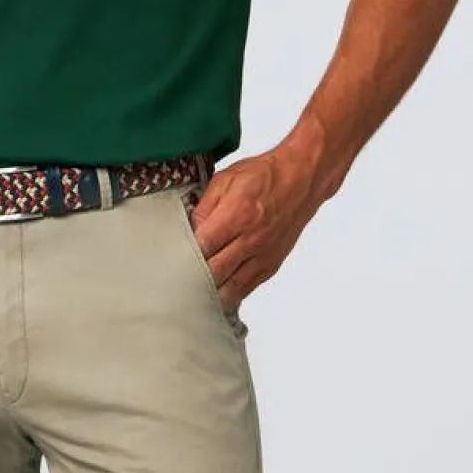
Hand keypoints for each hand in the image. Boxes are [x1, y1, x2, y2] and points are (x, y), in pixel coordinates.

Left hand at [189, 144, 322, 311]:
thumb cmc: (265, 176)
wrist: (302, 180)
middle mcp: (251, 239)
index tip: (170, 259)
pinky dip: (228, 295)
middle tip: (176, 281)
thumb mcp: (226, 179)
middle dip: (193, 278)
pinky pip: (245, 290)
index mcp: (237, 215)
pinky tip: (214, 295)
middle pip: (213, 273)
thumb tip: (188, 230)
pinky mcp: (270, 265)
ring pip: (229, 289)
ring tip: (192, 295)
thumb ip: (204, 207)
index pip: (202, 247)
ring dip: (209, 293)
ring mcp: (262, 255)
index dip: (183, 256)